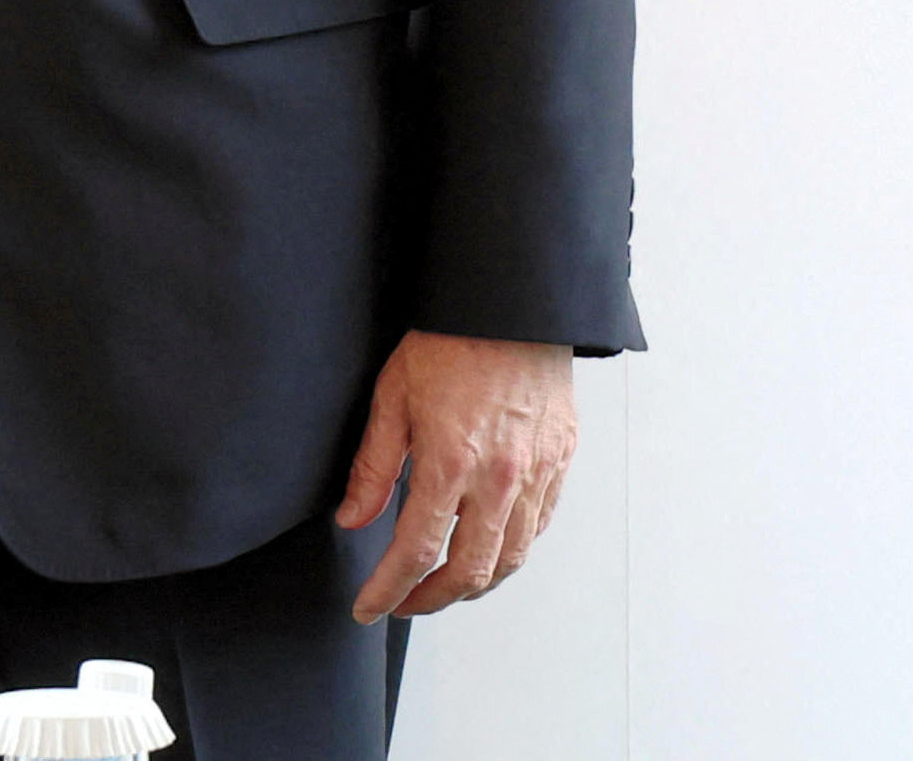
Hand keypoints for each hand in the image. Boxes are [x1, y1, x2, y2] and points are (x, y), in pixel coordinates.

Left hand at [338, 331, 578, 619]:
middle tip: (401, 603)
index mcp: (451, 461)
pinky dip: (509, 552)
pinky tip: (485, 550)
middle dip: (430, 600)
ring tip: (440, 587)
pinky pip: (537, 529)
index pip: (415, 549)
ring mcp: (536, 475)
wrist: (512, 305)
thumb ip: (374, 465)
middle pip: (469, 571)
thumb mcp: (391, 394)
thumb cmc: (448, 340)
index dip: (388, 588)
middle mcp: (500, 479)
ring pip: (509, 560)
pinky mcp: (560, 464)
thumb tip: (352, 518)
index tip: (367, 607)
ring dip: (472, 585)